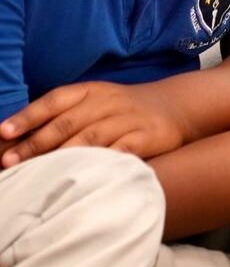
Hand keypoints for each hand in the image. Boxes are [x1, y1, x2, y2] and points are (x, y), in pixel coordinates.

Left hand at [0, 80, 189, 167]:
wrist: (175, 106)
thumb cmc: (122, 109)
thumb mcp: (94, 103)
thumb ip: (62, 117)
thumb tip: (15, 139)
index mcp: (90, 91)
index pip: (54, 100)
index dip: (28, 116)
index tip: (3, 132)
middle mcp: (108, 102)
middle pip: (68, 122)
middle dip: (36, 142)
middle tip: (9, 161)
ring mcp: (128, 119)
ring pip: (91, 137)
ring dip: (63, 155)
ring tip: (40, 172)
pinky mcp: (147, 137)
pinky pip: (121, 151)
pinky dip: (102, 163)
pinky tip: (85, 175)